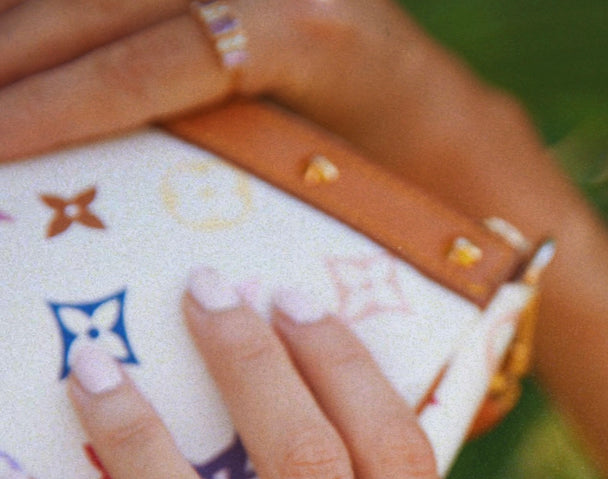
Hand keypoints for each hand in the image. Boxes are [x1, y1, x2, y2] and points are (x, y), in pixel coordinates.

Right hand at [0, 0, 546, 227]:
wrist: (473, 148)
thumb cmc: (427, 199)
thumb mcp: (362, 202)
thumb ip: (267, 189)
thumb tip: (169, 236)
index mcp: (319, 37)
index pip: (161, 61)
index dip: (60, 100)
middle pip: (113, 4)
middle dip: (20, 58)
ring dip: (35, 32)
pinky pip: (145, 5)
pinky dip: (79, 27)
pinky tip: (35, 57)